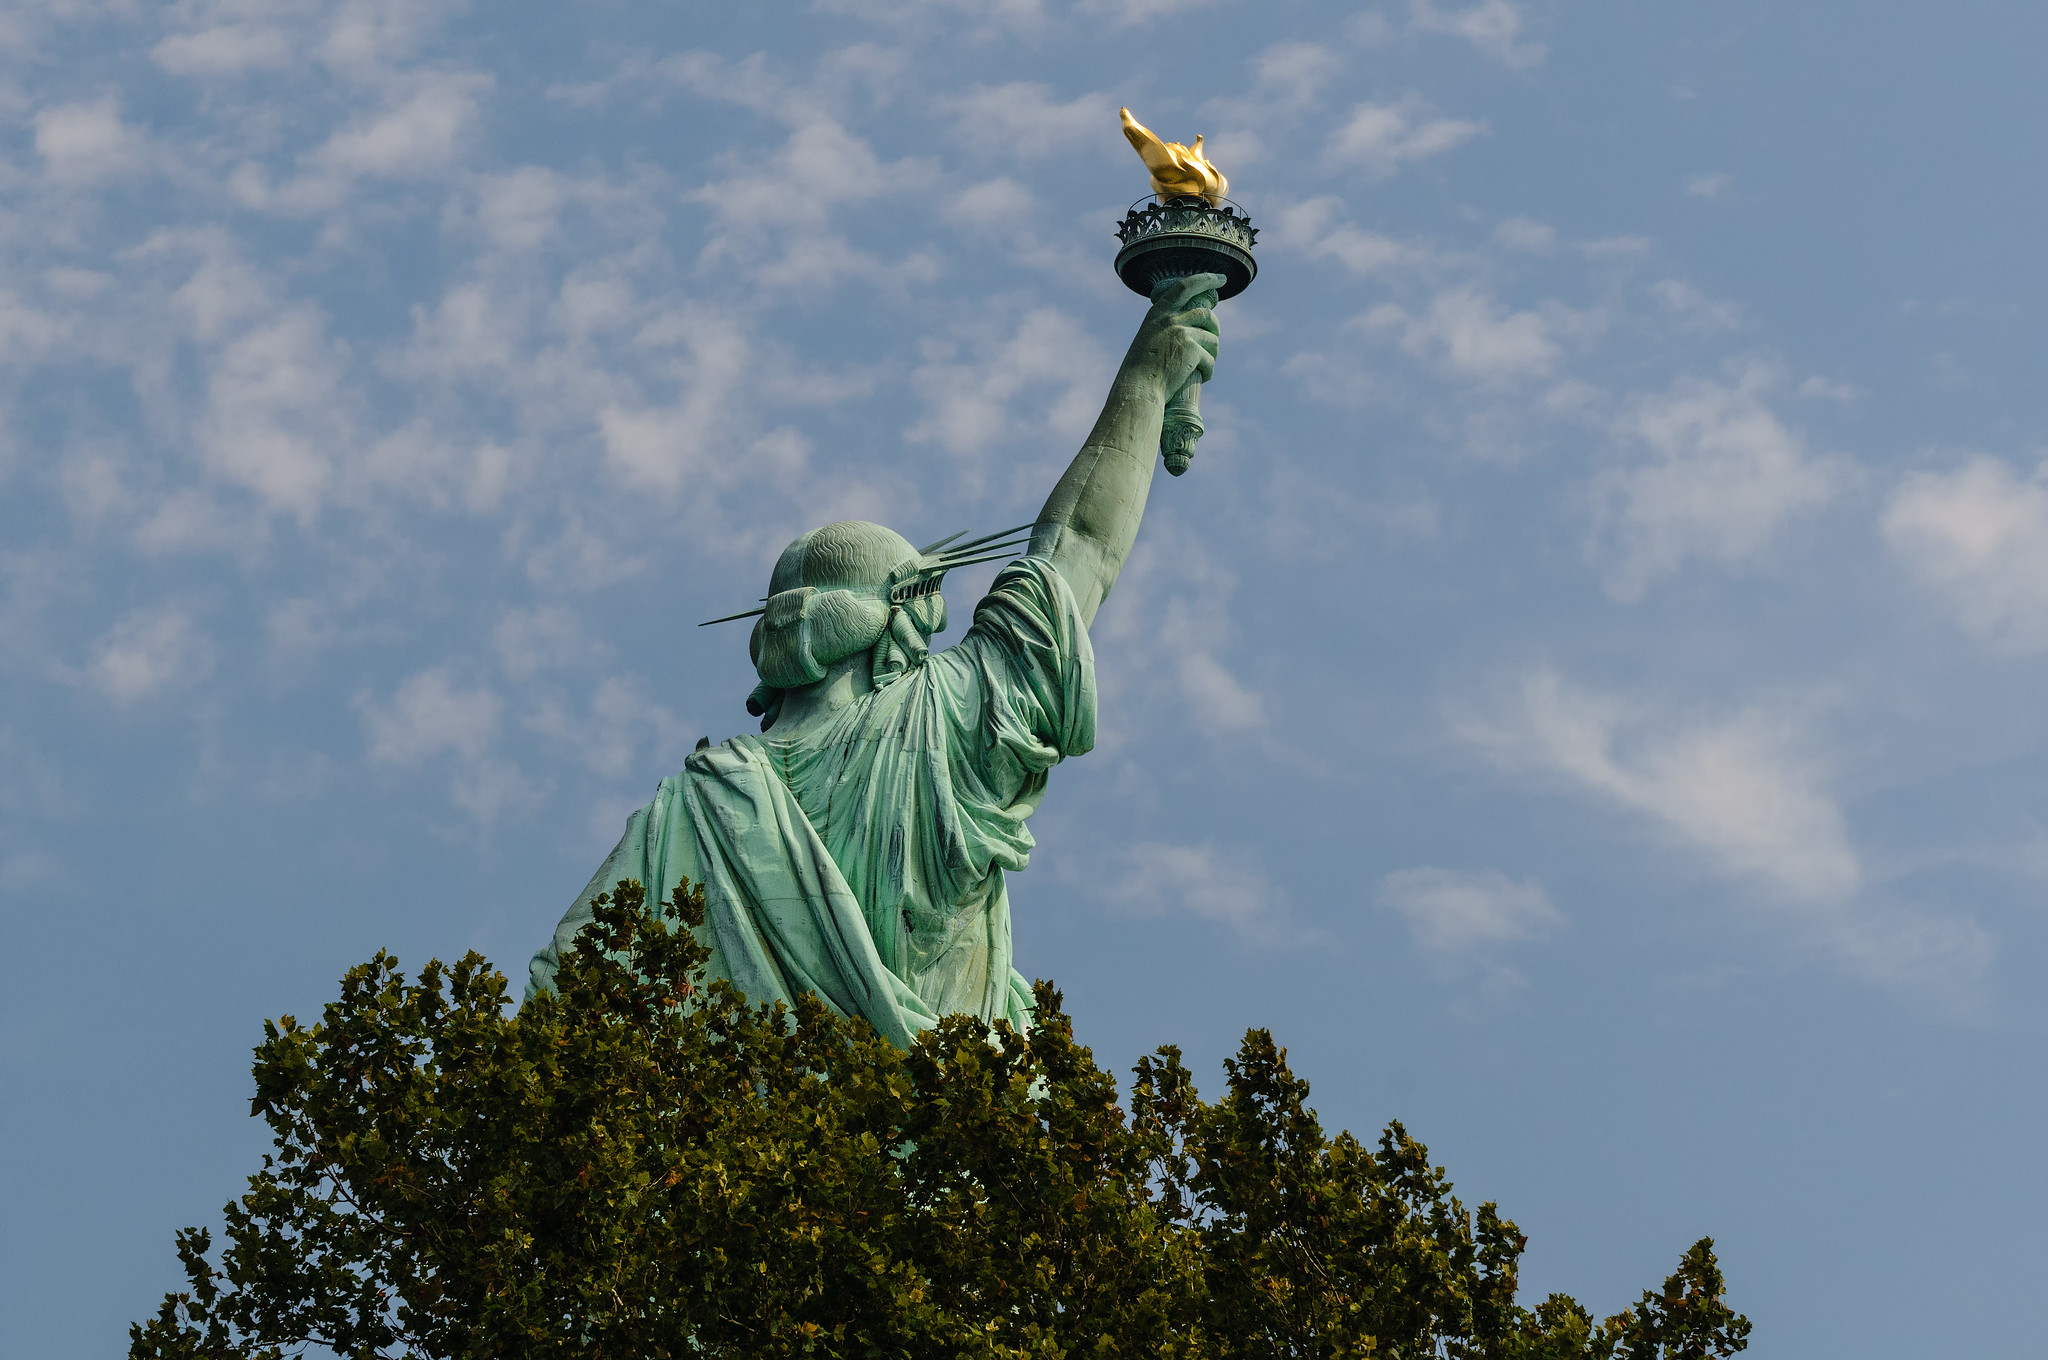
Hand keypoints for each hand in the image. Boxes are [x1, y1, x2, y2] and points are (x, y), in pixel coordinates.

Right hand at [1129, 271, 1223, 395]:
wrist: (1138, 388)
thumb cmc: (1141, 370)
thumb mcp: (1148, 339)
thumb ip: (1165, 328)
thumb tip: (1190, 327)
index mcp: (1158, 313)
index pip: (1185, 287)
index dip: (1205, 280)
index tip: (1220, 278)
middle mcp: (1171, 319)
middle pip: (1206, 314)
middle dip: (1215, 326)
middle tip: (1215, 336)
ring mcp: (1182, 333)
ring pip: (1212, 339)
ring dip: (1212, 353)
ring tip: (1204, 366)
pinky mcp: (1193, 351)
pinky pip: (1211, 359)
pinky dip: (1209, 370)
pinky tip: (1202, 377)